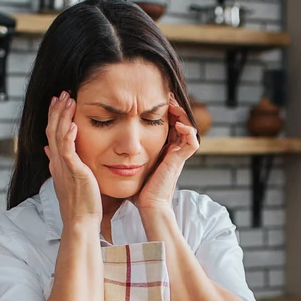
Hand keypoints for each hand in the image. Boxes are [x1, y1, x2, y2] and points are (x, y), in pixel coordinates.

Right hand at [45, 91, 101, 224]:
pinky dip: (68, 136)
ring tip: (69, 100)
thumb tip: (48, 150)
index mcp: (57, 163)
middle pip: (52, 130)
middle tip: (63, 93)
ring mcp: (63, 167)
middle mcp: (57, 163)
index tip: (58, 101)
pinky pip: (68, 151)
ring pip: (58, 136)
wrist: (81, 221)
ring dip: (63, 117)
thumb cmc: (80, 204)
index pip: (52, 134)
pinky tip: (73, 124)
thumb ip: (59, 163)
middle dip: (57, 110)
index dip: (54, 117)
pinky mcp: (73, 172)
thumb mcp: (67, 179)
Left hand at [135, 94, 199, 212]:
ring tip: (172, 103)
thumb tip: (109, 145)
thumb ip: (125, 156)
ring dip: (182, 114)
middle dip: (175, 108)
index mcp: (164, 151)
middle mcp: (173, 151)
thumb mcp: (131, 166)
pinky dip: (188, 130)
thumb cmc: (139, 191)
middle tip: (166, 96)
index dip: (164, 112)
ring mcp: (178, 156)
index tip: (154, 100)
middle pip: (181, 123)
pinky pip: (191, 141)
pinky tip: (176, 122)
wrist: (148, 205)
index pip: (169, 126)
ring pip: (189, 128)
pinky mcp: (180, 160)